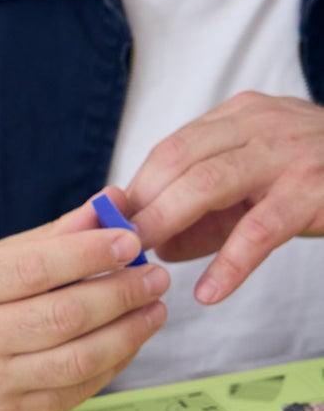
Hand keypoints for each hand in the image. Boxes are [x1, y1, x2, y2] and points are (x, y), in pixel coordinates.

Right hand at [0, 200, 170, 410]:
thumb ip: (47, 238)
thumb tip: (108, 206)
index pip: (36, 269)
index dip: (90, 254)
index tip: (129, 241)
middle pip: (63, 317)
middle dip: (120, 293)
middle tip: (153, 277)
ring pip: (78, 360)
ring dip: (127, 332)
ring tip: (153, 309)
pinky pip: (75, 391)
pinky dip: (111, 363)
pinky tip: (127, 341)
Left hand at [124, 91, 323, 303]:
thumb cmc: (315, 175)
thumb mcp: (256, 184)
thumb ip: (206, 214)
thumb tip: (156, 247)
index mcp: (238, 118)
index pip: (170, 148)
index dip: (136, 186)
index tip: (107, 223)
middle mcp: (258, 126)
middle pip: (178, 159)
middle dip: (142, 203)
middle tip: (114, 245)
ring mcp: (287, 156)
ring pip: (209, 182)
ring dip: (167, 221)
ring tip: (143, 260)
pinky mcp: (311, 192)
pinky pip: (261, 230)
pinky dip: (230, 263)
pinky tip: (209, 292)